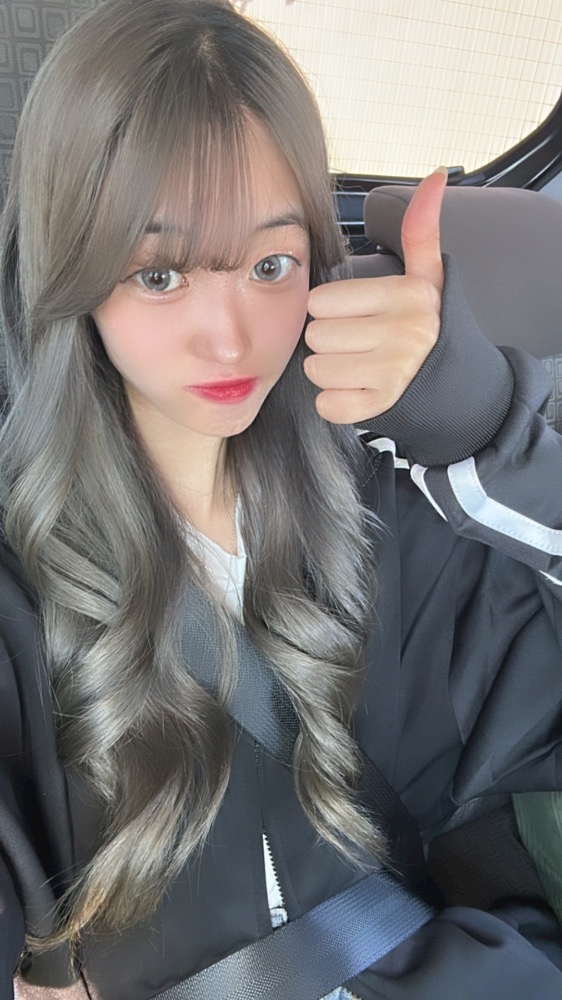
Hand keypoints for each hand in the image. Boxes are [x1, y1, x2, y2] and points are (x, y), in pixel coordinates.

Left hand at [304, 168, 446, 423]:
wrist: (458, 387)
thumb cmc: (428, 329)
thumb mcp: (428, 278)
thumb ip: (421, 230)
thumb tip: (436, 175)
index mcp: (405, 294)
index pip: (320, 301)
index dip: (331, 311)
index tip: (359, 318)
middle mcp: (403, 331)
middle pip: (315, 336)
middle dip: (330, 343)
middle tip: (361, 346)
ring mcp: (394, 372)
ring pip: (316, 369)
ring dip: (331, 374)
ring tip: (360, 368)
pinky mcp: (383, 407)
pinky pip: (328, 404)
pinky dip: (338, 403)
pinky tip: (361, 392)